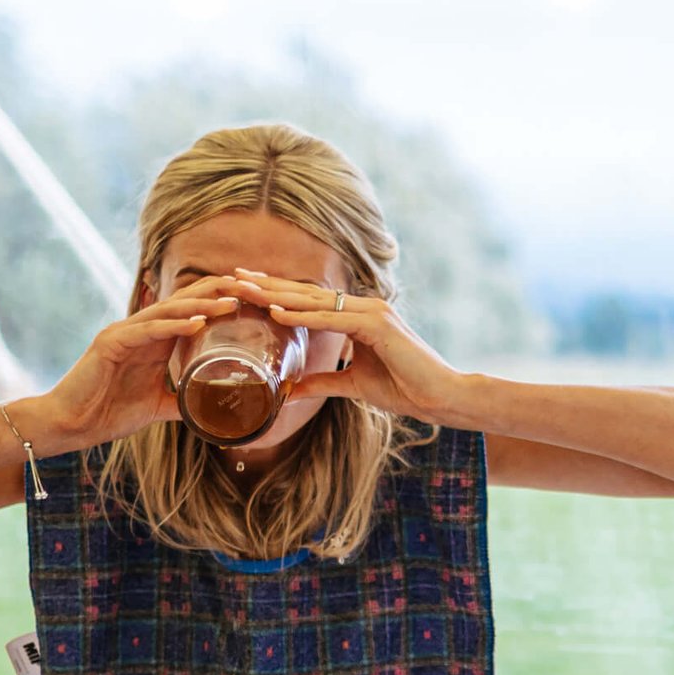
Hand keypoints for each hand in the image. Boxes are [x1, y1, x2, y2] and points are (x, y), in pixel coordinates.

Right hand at [18, 282, 248, 452]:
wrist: (69, 425)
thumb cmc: (109, 413)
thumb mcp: (159, 406)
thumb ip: (185, 401)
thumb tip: (215, 410)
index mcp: (157, 339)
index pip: (197, 310)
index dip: (226, 300)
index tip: (259, 298)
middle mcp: (144, 328)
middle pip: (189, 300)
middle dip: (224, 292)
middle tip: (258, 288)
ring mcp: (127, 332)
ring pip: (171, 310)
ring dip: (204, 304)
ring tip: (235, 300)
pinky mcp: (112, 342)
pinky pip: (148, 330)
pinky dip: (173, 325)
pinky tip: (198, 323)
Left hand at [232, 271, 477, 425]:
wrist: (441, 398)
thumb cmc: (405, 389)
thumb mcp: (352, 386)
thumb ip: (322, 383)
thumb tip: (288, 392)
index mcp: (358, 316)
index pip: (309, 301)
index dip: (276, 293)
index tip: (245, 288)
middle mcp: (363, 307)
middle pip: (305, 294)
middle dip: (268, 285)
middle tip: (232, 276)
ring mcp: (371, 312)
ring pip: (313, 302)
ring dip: (276, 295)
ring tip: (244, 290)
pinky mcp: (377, 326)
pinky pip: (331, 320)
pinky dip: (302, 316)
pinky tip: (275, 312)